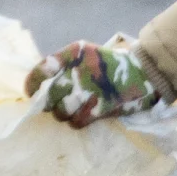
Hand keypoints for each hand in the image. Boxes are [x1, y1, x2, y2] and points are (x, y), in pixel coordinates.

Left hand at [28, 37, 167, 128]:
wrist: (144, 73)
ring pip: (60, 111)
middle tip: (53, 104)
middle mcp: (78, 70)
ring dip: (62, 113)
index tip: (31, 92)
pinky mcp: (99, 108)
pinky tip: (82, 116)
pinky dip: (76, 122)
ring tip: (70, 109)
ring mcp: (89, 90)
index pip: (42, 69)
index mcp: (74, 53)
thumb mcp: (86, 54)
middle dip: (48, 102)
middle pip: (48, 95)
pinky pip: (76, 122)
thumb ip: (63, 65)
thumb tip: (40, 84)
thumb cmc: (110, 64)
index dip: (33, 84)